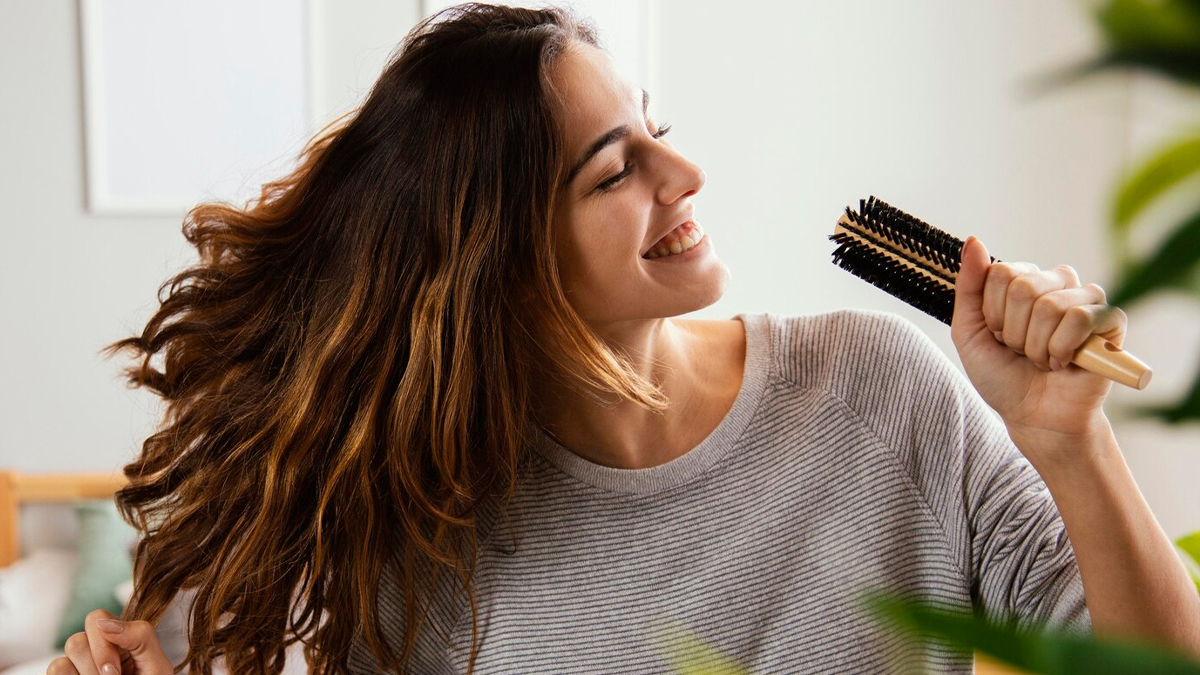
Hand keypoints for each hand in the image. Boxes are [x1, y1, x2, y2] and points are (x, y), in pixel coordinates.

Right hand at [47, 610, 172, 674]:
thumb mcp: (156, 665)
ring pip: (60, 662)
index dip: (103, 644)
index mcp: (120, 639)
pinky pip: (54, 672)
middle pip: (75, 641)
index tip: (117, 670)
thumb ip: (139, 636)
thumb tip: (104, 622)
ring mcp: (77, 669)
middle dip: (94, 666)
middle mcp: (94, 651)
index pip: (96, 619)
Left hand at [951, 236, 1125, 454]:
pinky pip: (1082, 318)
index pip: (1000, 272)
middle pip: (1024, 287)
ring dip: (1037, 346)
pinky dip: (1063, 348)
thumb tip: (974, 240)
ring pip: (1051, 305)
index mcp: (1024, 281)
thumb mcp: (969, 332)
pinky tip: (1064, 362)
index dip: (992, 314)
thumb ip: (968, 287)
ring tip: (1042, 359)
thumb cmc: (1002, 375)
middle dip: (1013, 332)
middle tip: (1021, 351)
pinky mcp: (1111, 322)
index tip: (997, 336)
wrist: (1033, 416)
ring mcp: (1086, 300)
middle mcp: (1057, 283)